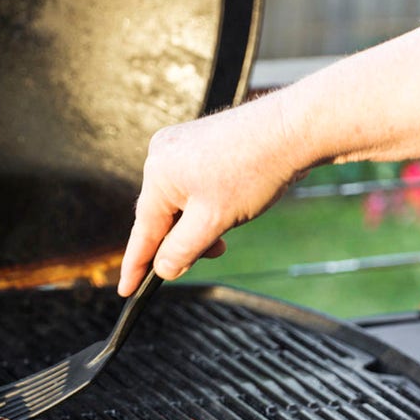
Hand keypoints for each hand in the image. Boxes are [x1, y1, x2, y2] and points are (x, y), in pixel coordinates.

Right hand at [118, 93, 304, 295]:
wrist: (293, 129)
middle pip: (161, 216)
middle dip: (182, 241)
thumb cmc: (254, 170)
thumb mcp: (213, 222)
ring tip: (226, 228)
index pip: (142, 232)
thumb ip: (182, 250)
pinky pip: (190, 184)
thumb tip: (162, 268)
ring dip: (197, 223)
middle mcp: (161, 155)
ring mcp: (179, 145)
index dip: (135, 266)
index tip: (126, 290)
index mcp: (158, 175)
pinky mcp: (198, 142)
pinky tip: (226, 207)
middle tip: (212, 253)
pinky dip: (204, 204)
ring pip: (178, 201)